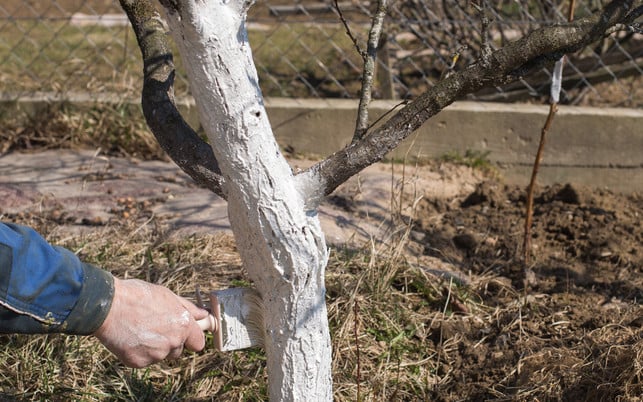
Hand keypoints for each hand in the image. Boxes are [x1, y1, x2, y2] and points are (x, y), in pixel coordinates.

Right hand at [94, 278, 208, 367]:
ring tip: (140, 329)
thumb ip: (188, 308)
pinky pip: (144, 360)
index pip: (198, 343)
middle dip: (170, 341)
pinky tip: (130, 336)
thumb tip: (204, 314)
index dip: (191, 338)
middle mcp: (173, 342)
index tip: (184, 334)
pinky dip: (139, 352)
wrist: (108, 306)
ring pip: (161, 355)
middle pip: (178, 350)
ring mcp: (156, 354)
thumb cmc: (138, 296)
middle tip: (154, 326)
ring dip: (155, 347)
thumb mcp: (167, 295)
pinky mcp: (139, 362)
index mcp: (183, 325)